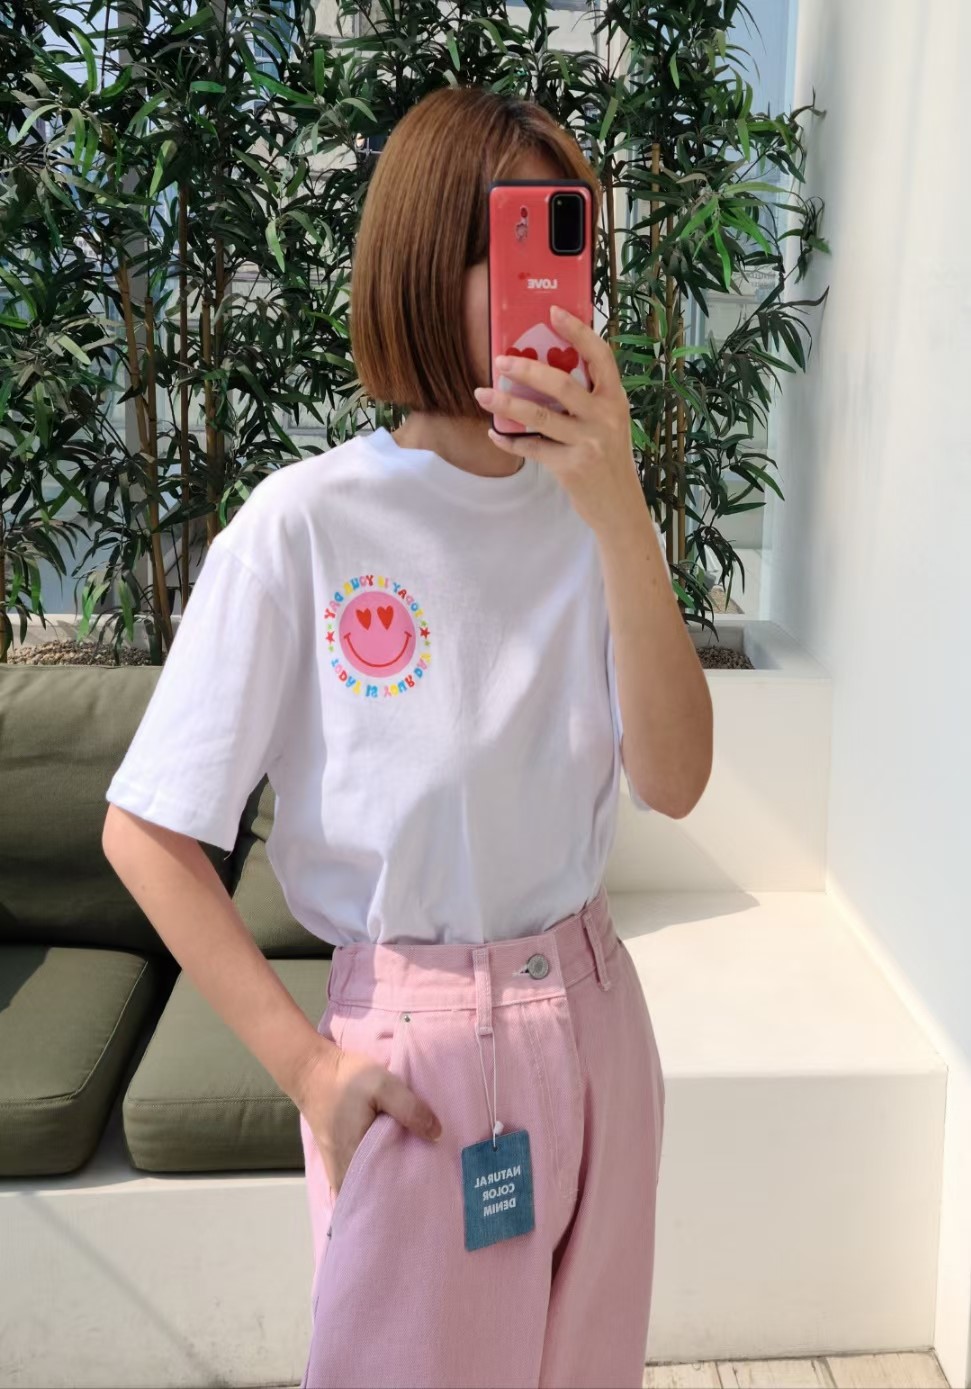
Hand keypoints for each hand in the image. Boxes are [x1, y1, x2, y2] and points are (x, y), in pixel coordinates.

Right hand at [299, 1037, 441, 1195]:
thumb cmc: (345, 1080)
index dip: (401, 1196)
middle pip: (373, 1195)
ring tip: (414, 1177)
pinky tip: (394, 1164)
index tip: (425, 1193)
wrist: (313, 1071)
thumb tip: (437, 1135)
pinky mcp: (339, 1158)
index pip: (378, 1196)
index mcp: (354, 1161)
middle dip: (397, 1193)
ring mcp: (338, 1167)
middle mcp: (343, 1172)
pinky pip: (359, 1176)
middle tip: (426, 1187)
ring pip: (366, 1187)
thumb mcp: (383, 1085)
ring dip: (386, 1184)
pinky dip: (375, 1174)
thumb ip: (409, 1108)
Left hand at [473, 304, 644, 537]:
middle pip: (561, 384)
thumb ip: (587, 399)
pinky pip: (532, 448)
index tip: (553, 311)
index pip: (600, 356)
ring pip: (540, 416)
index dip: (577, 331)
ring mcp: (588, 443)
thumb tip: (544, 370)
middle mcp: (604, 418)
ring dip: (506, 403)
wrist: (619, 507)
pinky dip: (509, 440)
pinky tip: (495, 433)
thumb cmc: (608, 459)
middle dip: (526, 369)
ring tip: (482, 394)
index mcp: (615, 400)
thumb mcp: (608, 423)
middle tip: (500, 361)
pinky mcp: (571, 467)